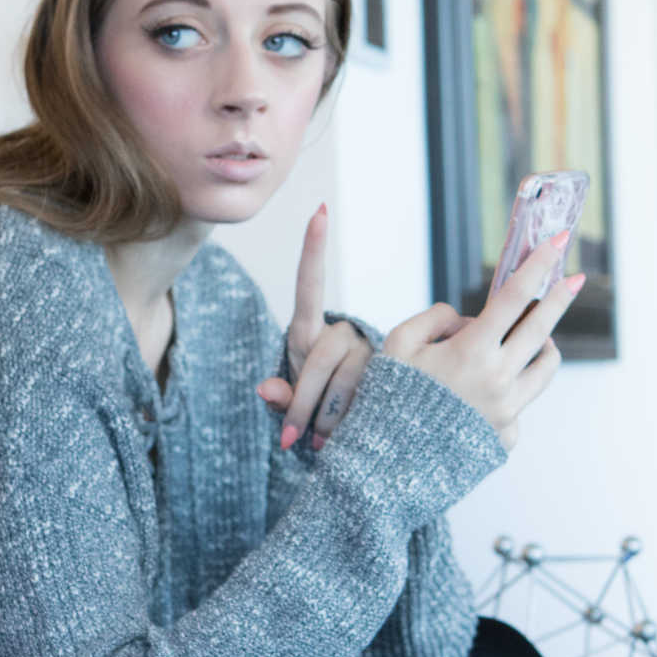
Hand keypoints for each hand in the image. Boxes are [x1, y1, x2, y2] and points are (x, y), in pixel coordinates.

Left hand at [256, 205, 374, 449]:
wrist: (350, 427)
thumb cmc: (310, 409)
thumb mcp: (288, 402)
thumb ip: (278, 398)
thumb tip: (265, 390)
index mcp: (310, 330)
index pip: (310, 284)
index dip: (315, 248)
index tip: (320, 212)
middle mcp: (342, 332)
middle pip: (323, 357)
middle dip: (304, 403)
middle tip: (292, 440)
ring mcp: (370, 351)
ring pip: (349, 379)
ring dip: (329, 418)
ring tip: (317, 444)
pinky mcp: (391, 372)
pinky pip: (371, 393)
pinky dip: (350, 421)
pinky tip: (340, 440)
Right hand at [383, 239, 579, 448]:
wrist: (387, 463)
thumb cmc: (387, 398)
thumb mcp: (398, 344)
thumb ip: (437, 318)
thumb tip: (471, 321)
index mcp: (472, 352)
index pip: (514, 297)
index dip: (537, 265)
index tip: (557, 243)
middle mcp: (498, 381)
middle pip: (542, 329)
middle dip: (560, 297)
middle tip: (574, 279)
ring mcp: (507, 411)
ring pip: (545, 367)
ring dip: (545, 346)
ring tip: (534, 339)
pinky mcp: (506, 435)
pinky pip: (520, 404)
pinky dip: (509, 390)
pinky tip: (484, 395)